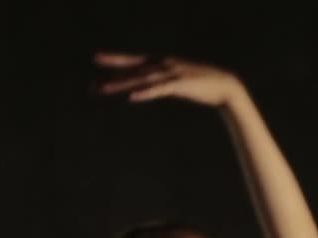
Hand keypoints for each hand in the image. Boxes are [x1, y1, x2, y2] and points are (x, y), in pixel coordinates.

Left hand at [92, 52, 239, 108]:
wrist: (225, 86)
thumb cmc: (200, 86)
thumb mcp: (176, 82)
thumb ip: (162, 83)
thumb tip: (152, 87)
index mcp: (161, 63)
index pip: (133, 62)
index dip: (114, 60)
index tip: (95, 60)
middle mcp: (162, 65)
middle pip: (132, 71)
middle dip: (111, 76)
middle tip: (92, 84)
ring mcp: (170, 74)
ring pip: (141, 80)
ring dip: (122, 85)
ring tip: (105, 90)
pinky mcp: (179, 85)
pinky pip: (158, 90)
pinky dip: (146, 92)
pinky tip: (133, 97)